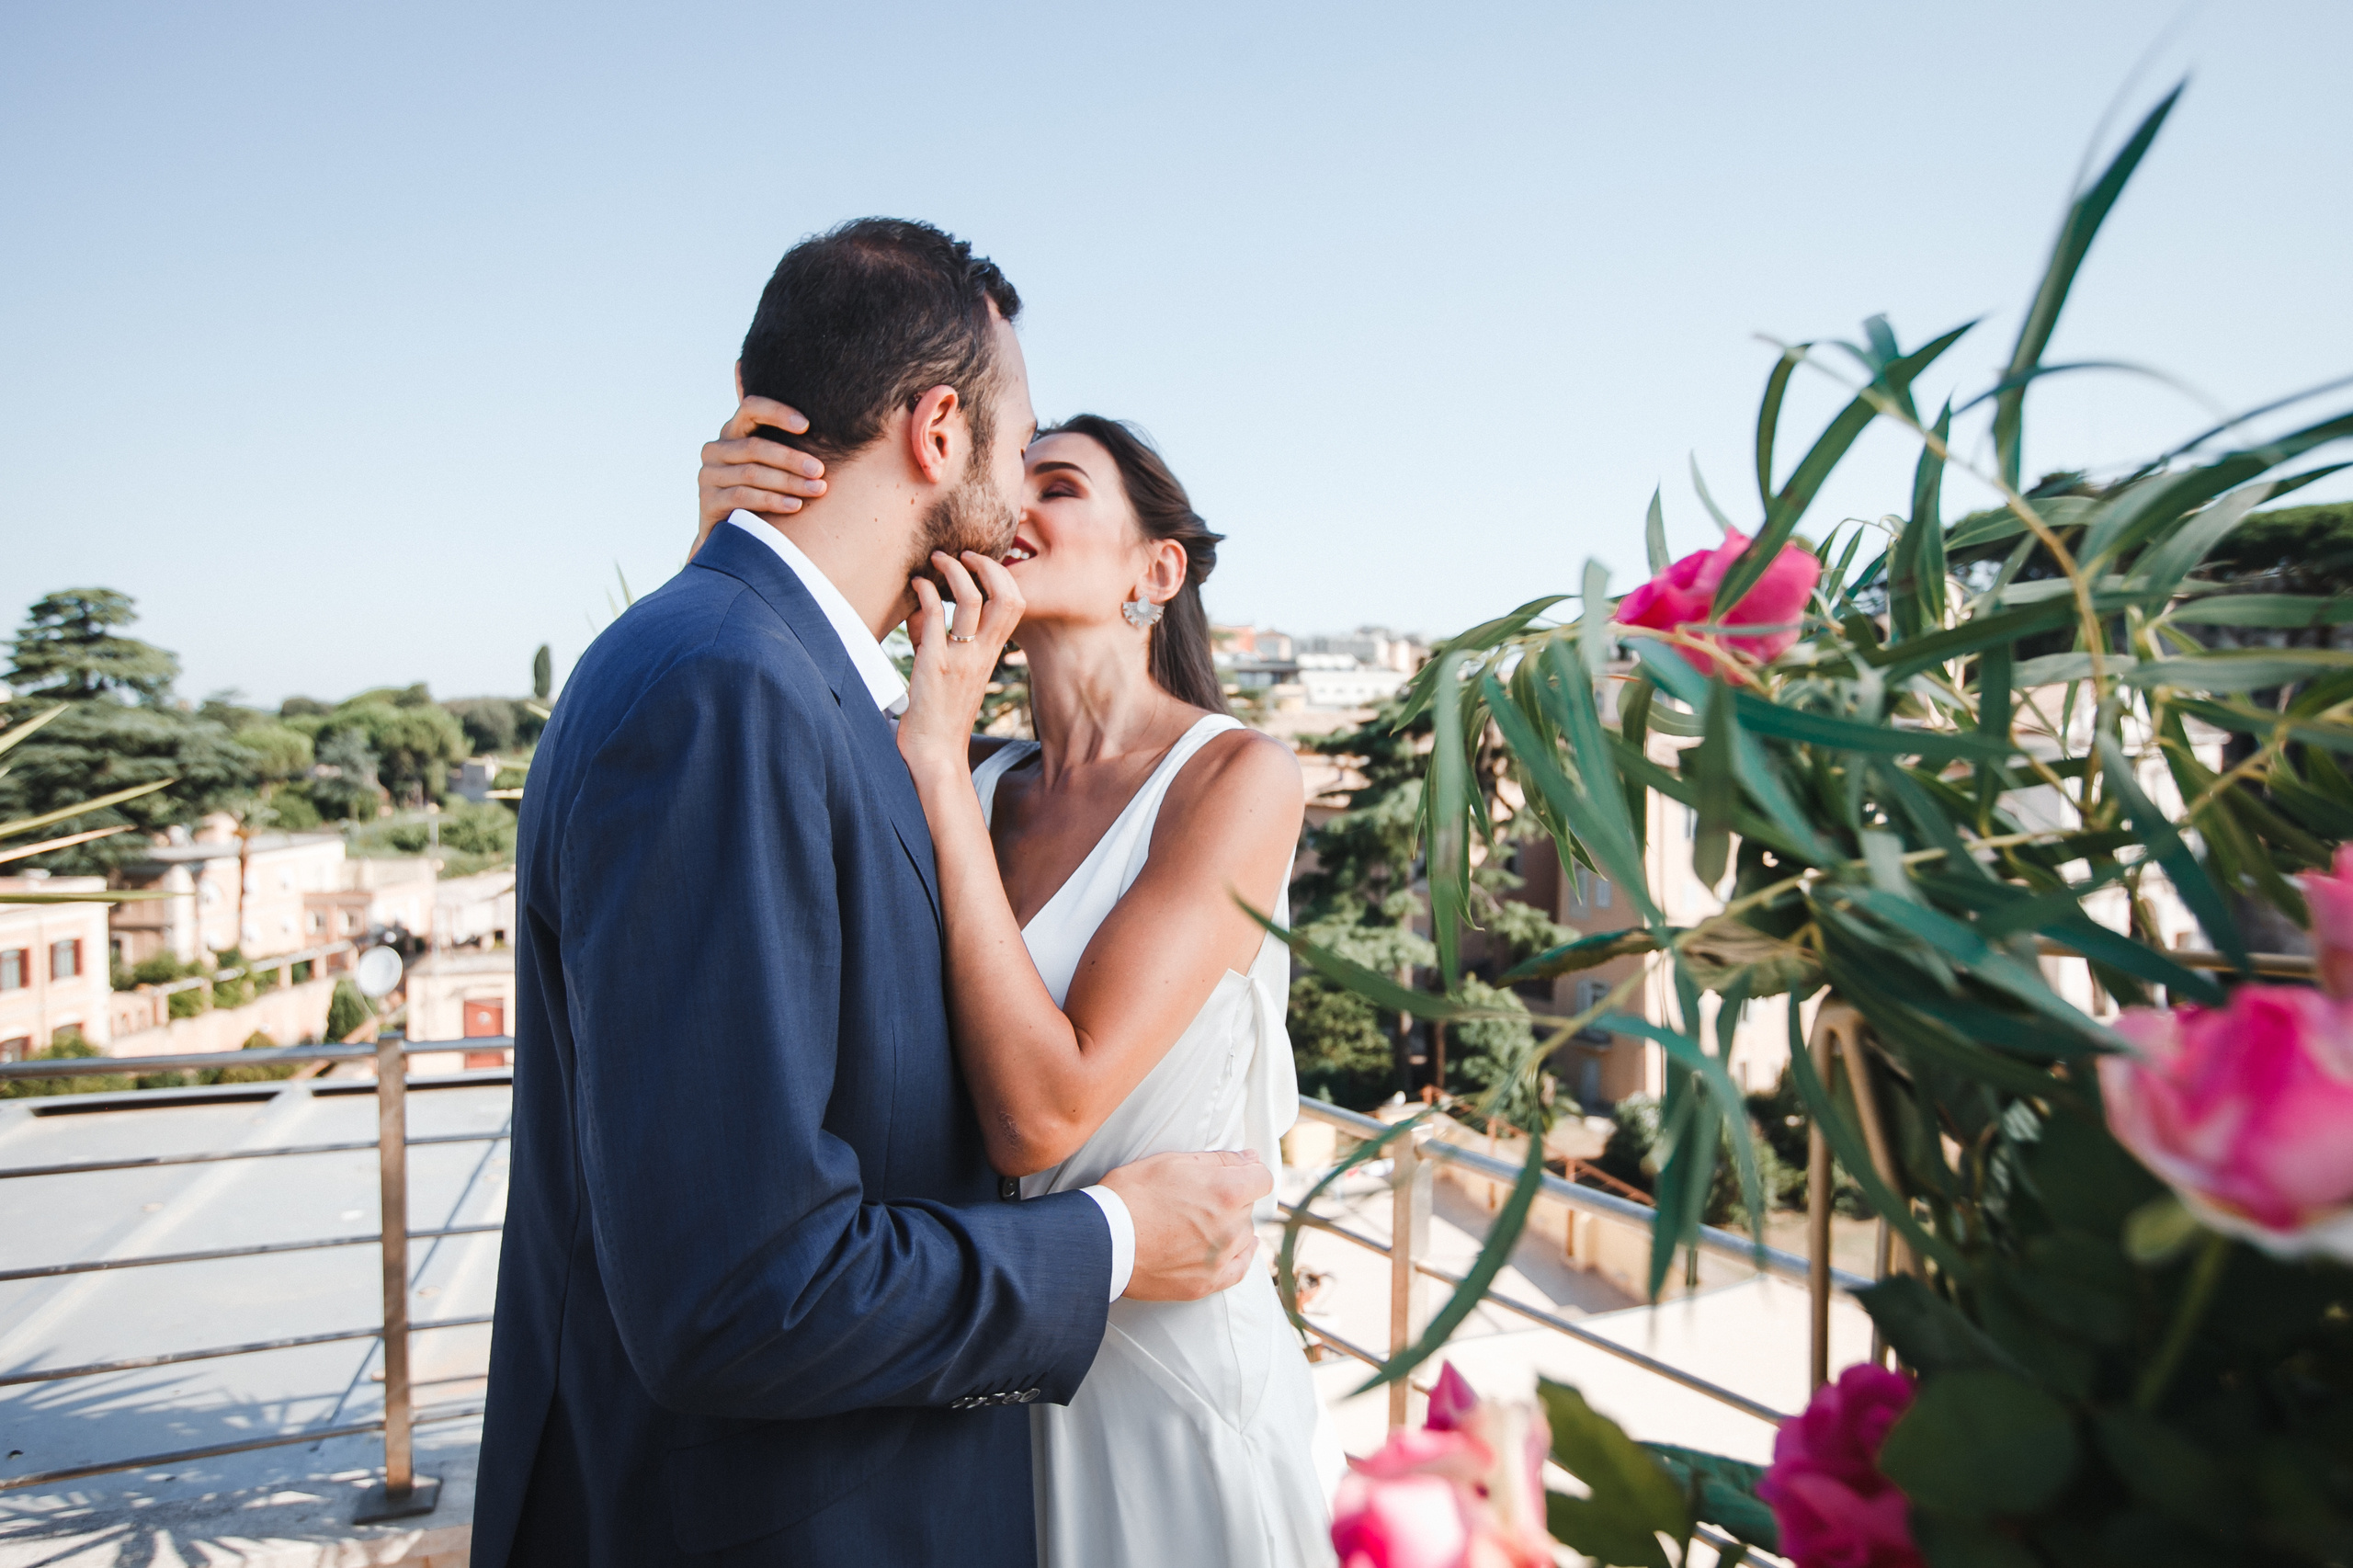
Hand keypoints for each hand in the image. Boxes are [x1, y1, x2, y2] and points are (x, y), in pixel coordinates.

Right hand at [693, 396, 827, 557]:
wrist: (735, 535)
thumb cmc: (764, 493)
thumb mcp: (771, 466)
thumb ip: (788, 446)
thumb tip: (835, 434)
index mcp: (732, 432)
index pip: (751, 408)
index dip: (777, 413)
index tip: (807, 426)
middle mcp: (715, 450)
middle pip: (755, 447)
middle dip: (791, 458)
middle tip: (819, 470)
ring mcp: (708, 476)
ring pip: (752, 474)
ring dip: (788, 482)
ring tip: (817, 489)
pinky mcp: (708, 502)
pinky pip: (742, 497)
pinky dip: (772, 501)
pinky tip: (795, 506)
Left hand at [899, 550, 1023, 776]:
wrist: (934, 755)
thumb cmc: (938, 716)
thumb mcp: (947, 671)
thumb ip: (937, 638)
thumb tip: (923, 607)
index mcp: (991, 654)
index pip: (1015, 603)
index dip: (1002, 574)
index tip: (978, 562)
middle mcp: (983, 654)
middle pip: (1007, 596)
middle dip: (987, 565)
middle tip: (963, 554)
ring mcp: (961, 659)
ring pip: (971, 600)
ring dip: (953, 571)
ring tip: (936, 560)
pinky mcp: (935, 665)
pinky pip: (935, 617)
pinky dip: (925, 592)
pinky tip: (915, 585)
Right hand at [1099, 1150, 1271, 1301]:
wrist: (1102, 1242)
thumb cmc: (1131, 1196)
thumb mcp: (1171, 1161)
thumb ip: (1219, 1160)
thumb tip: (1249, 1158)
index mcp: (1226, 1192)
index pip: (1262, 1178)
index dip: (1249, 1171)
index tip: (1237, 1172)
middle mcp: (1230, 1227)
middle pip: (1248, 1206)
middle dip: (1232, 1198)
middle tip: (1199, 1196)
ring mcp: (1220, 1258)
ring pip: (1243, 1235)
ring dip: (1229, 1226)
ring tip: (1196, 1223)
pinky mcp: (1207, 1283)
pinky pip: (1239, 1268)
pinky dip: (1238, 1255)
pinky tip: (1231, 1248)